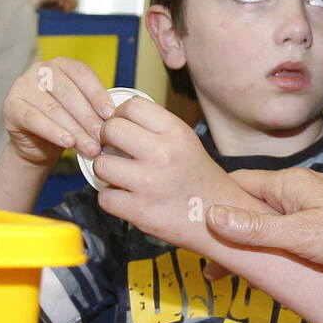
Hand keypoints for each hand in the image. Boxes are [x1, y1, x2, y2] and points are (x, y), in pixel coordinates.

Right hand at [1, 57, 115, 166]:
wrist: (37, 144)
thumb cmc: (65, 122)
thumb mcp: (81, 110)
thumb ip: (94, 108)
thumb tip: (115, 120)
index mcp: (62, 64)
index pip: (82, 74)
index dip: (97, 94)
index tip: (110, 114)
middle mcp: (41, 69)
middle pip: (68, 93)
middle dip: (88, 118)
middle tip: (102, 137)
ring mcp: (23, 85)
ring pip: (53, 108)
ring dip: (74, 130)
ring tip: (89, 147)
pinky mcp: (11, 105)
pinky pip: (34, 119)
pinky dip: (53, 132)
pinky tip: (67, 142)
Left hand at [92, 95, 233, 251]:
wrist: (220, 216)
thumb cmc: (198, 178)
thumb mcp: (185, 141)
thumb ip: (154, 128)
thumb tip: (114, 118)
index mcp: (176, 132)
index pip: (132, 106)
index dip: (119, 114)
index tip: (122, 126)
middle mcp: (164, 154)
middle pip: (111, 129)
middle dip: (106, 139)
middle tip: (113, 149)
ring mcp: (150, 184)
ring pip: (102, 164)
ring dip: (106, 171)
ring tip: (120, 176)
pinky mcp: (140, 211)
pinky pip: (105, 197)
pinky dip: (111, 199)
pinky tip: (125, 197)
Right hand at [204, 166, 322, 276]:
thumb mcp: (300, 234)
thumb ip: (256, 228)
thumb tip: (211, 215)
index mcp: (285, 185)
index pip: (236, 184)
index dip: (212, 202)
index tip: (191, 223)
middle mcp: (295, 193)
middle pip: (249, 207)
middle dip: (227, 230)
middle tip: (206, 260)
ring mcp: (309, 211)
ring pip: (268, 224)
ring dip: (250, 243)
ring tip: (229, 271)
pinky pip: (287, 237)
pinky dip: (272, 250)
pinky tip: (267, 269)